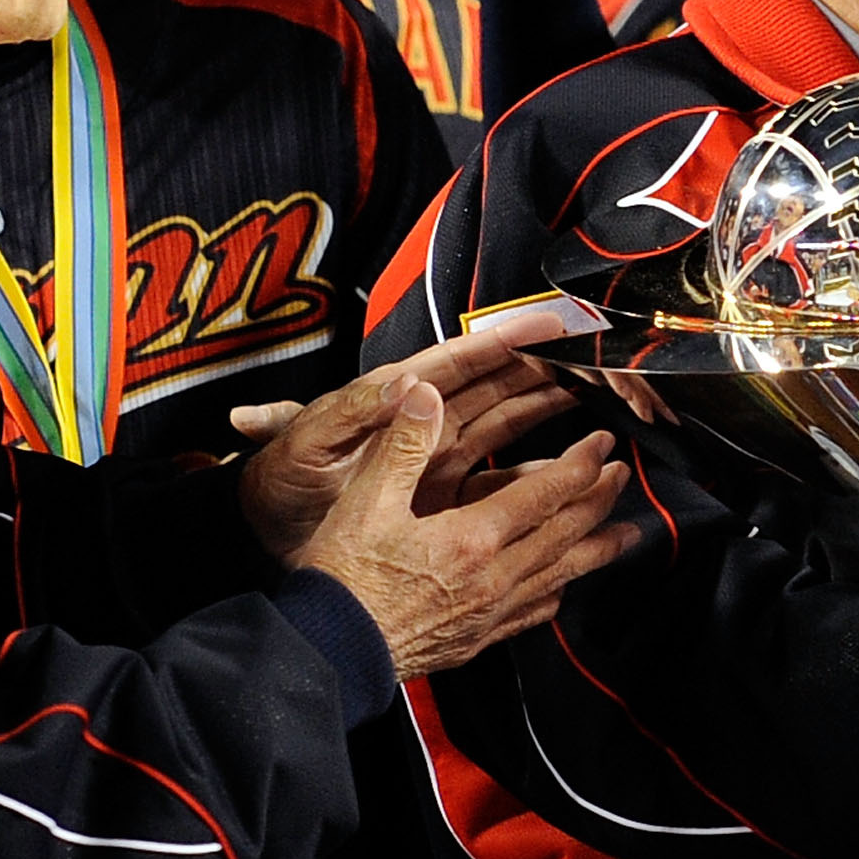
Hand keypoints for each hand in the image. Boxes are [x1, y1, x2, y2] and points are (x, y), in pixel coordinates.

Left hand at [236, 312, 582, 559]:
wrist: (261, 534)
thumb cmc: (276, 481)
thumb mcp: (304, 442)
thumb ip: (350, 412)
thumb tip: (406, 385)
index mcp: (392, 396)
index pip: (459, 359)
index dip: (506, 339)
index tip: (550, 324)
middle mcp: (423, 418)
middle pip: (497, 382)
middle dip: (546, 364)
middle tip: (596, 354)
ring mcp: (437, 454)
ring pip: (508, 419)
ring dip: (550, 405)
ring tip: (597, 395)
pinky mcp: (442, 491)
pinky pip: (499, 474)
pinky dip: (535, 468)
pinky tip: (566, 470)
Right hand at [293, 379, 638, 679]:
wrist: (327, 652)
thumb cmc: (342, 580)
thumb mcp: (365, 502)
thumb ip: (402, 446)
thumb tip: (423, 394)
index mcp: (471, 540)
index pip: (544, 494)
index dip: (580, 464)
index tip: (603, 444)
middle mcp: (492, 580)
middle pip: (565, 534)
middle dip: (599, 500)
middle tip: (623, 475)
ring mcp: (488, 614)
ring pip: (560, 576)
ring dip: (596, 550)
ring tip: (626, 535)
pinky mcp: (476, 640)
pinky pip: (532, 614)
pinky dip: (557, 593)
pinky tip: (562, 589)